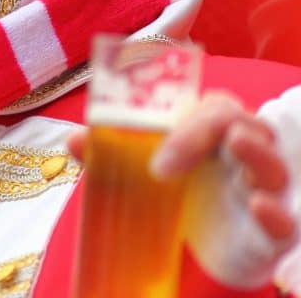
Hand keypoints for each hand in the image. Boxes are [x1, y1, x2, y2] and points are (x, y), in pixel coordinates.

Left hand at [68, 91, 295, 242]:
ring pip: (272, 164)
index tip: (154, 159)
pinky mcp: (269, 230)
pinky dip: (278, 214)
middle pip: (242, 123)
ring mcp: (259, 189)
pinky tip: (262, 207)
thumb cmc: (172, 189)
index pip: (210, 107)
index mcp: (210, 132)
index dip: (186, 122)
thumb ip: (107, 153)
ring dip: (257, 154)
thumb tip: (73, 140)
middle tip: (166, 162)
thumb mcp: (134, 170)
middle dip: (209, 130)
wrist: (195, 246)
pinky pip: (286, 219)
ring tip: (238, 145)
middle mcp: (240, 154)